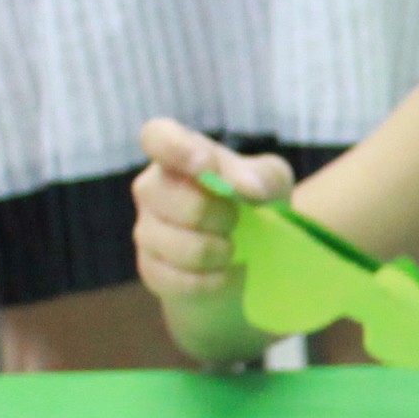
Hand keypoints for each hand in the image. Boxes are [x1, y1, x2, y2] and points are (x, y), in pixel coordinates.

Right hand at [130, 119, 290, 301]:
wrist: (250, 258)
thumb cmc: (254, 204)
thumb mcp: (272, 183)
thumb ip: (263, 176)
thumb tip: (246, 187)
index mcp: (179, 154)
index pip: (157, 137)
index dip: (175, 149)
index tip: (205, 167)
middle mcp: (152, 188)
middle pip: (175, 200)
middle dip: (218, 215)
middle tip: (237, 220)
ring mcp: (146, 230)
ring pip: (177, 244)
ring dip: (217, 251)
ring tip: (231, 248)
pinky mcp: (150, 269)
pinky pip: (177, 279)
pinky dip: (211, 280)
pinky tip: (224, 273)